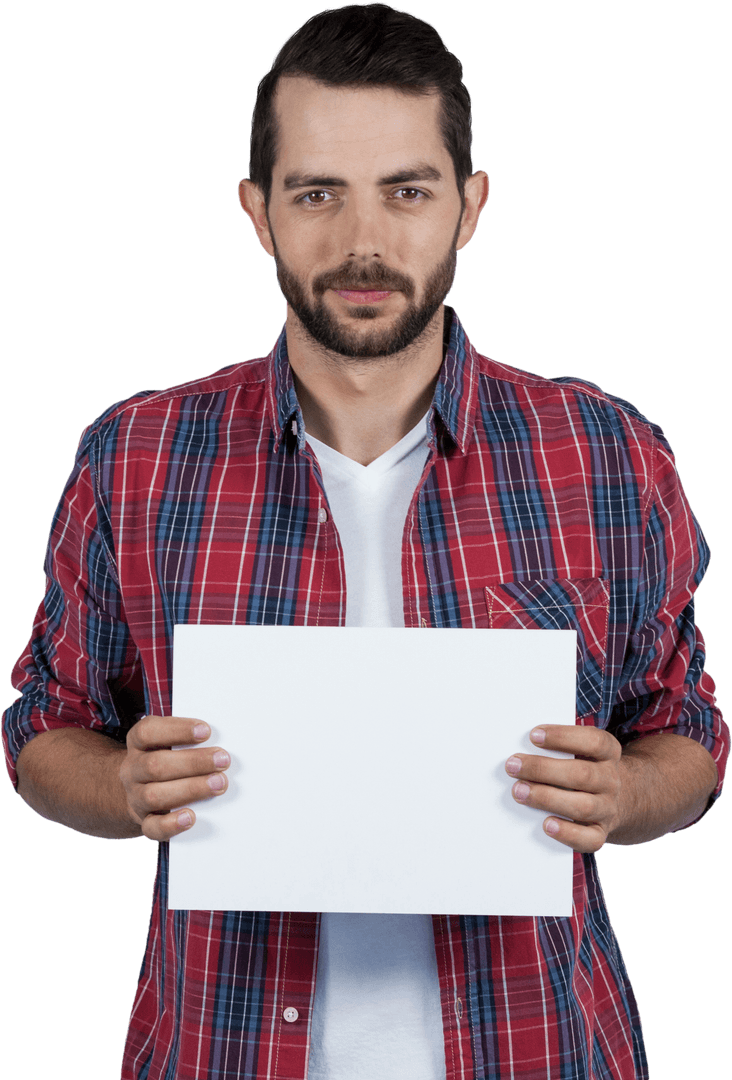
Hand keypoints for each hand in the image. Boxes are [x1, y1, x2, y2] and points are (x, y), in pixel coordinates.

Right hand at [119, 715, 229, 840]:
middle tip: (223, 760)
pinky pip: (152, 827)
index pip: (147, 732)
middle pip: (154, 765)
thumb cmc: (166, 759)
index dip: (176, 730)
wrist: (140, 790)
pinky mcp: (144, 821)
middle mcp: (133, 769)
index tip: (206, 730)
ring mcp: (136, 797)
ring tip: (219, 783)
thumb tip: (217, 745)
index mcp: (138, 744)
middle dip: (193, 762)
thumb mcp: (169, 743)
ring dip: (190, 789)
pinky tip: (191, 817)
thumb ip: (189, 740)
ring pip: (154, 795)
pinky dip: (171, 824)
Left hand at [505, 725, 622, 852]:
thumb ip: (557, 746)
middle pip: (582, 774)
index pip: (594, 741)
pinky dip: (567, 833)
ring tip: (519, 791)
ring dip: (547, 798)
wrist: (615, 801)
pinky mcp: (600, 833)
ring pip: (583, 806)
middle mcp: (611, 780)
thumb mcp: (581, 751)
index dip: (563, 737)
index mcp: (608, 753)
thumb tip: (522, 751)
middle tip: (513, 766)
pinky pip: (589, 839)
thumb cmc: (583, 769)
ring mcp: (608, 808)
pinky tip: (546, 824)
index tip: (533, 735)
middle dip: (543, 769)